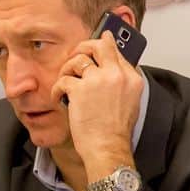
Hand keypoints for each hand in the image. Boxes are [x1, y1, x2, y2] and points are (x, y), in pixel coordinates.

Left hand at [51, 30, 143, 179]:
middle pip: (100, 45)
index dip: (104, 46)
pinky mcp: (79, 89)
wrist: (108, 148)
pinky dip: (57, 88)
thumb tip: (111, 70)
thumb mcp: (130, 102)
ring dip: (67, 68)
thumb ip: (122, 82)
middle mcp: (116, 75)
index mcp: (131, 78)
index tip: (99, 42)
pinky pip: (63, 79)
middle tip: (77, 54)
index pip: (116, 51)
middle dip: (85, 46)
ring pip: (78, 59)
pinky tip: (59, 96)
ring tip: (65, 80)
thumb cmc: (116, 131)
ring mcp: (98, 80)